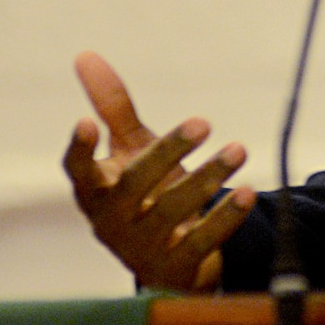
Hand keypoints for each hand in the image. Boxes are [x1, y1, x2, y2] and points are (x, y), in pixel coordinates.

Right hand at [62, 51, 254, 291]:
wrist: (167, 258)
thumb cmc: (142, 191)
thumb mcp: (129, 149)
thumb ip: (112, 107)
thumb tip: (85, 55)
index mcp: (94, 190)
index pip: (77, 170)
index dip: (79, 149)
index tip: (86, 122)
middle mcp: (110, 222)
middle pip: (135, 184)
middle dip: (169, 151)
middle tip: (203, 122)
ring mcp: (141, 249)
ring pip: (172, 211)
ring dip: (208, 177)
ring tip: (239, 149)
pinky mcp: (174, 269)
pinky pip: (201, 241)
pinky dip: (225, 217)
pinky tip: (247, 193)